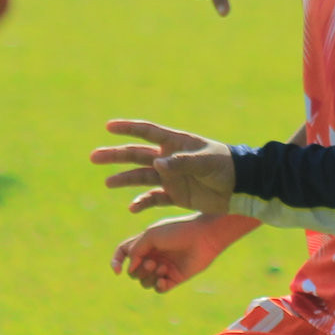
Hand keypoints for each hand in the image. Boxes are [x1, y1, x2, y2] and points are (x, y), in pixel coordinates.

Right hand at [90, 119, 235, 214]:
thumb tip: (156, 163)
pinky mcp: (176, 195)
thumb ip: (181, 162)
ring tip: (108, 183)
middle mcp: (169, 159)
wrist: (241, 187)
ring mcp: (171, 177)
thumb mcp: (206, 161)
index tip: (108, 126)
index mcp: (175, 143)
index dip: (128, 128)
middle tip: (93, 157)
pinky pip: (154, 199)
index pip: (147, 132)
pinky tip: (132, 208)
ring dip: (124, 179)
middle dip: (115, 155)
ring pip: (141, 177)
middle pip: (136, 155)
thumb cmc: (226, 166)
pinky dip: (142, 203)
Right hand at [110, 213, 250, 292]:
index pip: (123, 254)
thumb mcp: (151, 235)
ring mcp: (163, 268)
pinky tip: (164, 278)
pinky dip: (158, 285)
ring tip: (161, 267)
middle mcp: (152, 256)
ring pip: (144, 282)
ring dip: (148, 277)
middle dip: (139, 270)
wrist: (203, 237)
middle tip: (152, 262)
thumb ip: (135, 250)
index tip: (117, 271)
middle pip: (133, 272)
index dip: (116, 262)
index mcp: (145, 243)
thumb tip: (128, 269)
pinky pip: (158, 289)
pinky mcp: (174, 278)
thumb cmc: (178, 231)